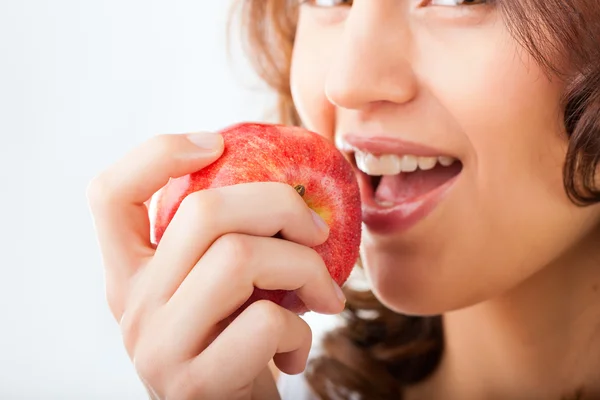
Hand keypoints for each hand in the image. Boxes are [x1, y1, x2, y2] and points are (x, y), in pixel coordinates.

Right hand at [87, 132, 345, 399]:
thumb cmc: (233, 345)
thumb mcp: (216, 290)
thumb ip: (223, 243)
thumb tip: (288, 186)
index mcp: (129, 272)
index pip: (110, 195)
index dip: (158, 154)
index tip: (217, 143)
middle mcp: (130, 305)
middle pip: (204, 213)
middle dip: (282, 206)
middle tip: (318, 230)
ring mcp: (157, 346)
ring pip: (240, 258)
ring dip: (306, 268)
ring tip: (325, 294)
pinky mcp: (195, 384)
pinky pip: (265, 322)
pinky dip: (302, 329)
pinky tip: (296, 350)